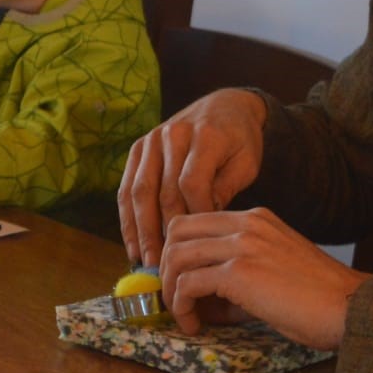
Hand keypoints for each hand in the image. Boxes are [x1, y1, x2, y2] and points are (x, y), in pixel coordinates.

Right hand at [118, 88, 267, 268]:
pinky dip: (127, 218)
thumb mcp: (246, 163)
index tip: (199, 245)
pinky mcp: (138, 148)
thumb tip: (201, 224)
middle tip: (166, 266)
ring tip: (145, 261)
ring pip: (139, 192)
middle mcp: (173, 134)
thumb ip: (225, 189)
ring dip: (140, 230)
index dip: (194, 217)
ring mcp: (151, 140)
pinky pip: (127, 187)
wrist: (224, 107)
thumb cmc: (239, 141)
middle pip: (162, 191)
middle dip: (162, 233)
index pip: (192, 184)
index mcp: (205, 135)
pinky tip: (132, 244)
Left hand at [159, 207, 367, 347]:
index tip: (179, 280)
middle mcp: (246, 224)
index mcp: (255, 219)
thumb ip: (238, 274)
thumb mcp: (274, 270)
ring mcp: (242, 245)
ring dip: (171, 290)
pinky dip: (183, 306)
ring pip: (176, 256)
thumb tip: (202, 300)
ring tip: (185, 315)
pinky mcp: (239, 273)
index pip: (195, 220)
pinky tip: (195, 324)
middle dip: (165, 266)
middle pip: (177, 231)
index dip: (178, 250)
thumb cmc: (319, 299)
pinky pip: (188, 283)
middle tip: (174, 297)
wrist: (349, 308)